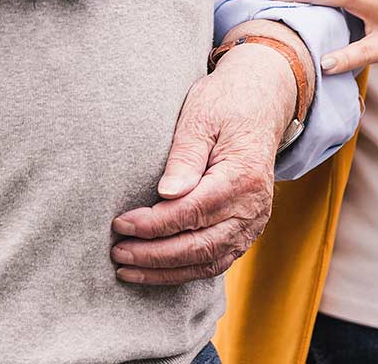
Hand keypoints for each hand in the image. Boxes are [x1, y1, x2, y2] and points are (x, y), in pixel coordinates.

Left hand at [108, 45, 291, 284]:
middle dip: (154, 254)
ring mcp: (252, 224)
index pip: (193, 212)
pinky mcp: (245, 231)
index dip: (154, 224)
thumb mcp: (201, 118)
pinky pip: (216, 261)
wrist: (259, 106)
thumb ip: (185, 157)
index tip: (121, 224)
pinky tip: (155, 271)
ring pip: (208, 261)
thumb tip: (166, 194)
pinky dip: (184, 271)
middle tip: (118, 252)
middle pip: (200, 245)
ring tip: (128, 269)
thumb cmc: (224, 106)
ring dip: (166, 271)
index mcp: (242, 177)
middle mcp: (252, 208)